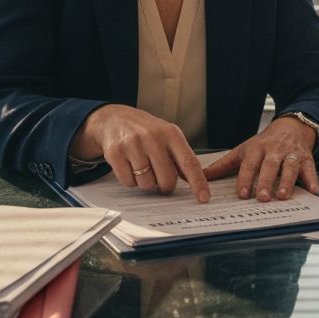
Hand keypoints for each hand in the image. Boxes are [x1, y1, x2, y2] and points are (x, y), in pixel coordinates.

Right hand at [73, 104, 210, 202]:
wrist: (114, 119)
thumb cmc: (146, 131)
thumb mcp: (167, 136)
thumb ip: (181, 157)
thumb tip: (196, 182)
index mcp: (171, 134)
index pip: (189, 162)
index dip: (198, 182)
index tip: (204, 198)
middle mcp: (153, 138)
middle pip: (167, 180)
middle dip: (165, 185)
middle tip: (159, 175)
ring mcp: (133, 145)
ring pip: (147, 184)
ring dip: (146, 182)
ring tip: (141, 165)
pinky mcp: (115, 153)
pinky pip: (129, 182)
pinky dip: (130, 180)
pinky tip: (129, 165)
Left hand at [204, 116, 317, 200]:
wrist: (291, 127)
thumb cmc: (263, 144)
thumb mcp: (242, 151)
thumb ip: (223, 166)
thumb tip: (200, 177)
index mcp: (256, 149)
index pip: (249, 164)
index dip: (246, 179)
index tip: (242, 194)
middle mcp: (274, 150)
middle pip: (270, 166)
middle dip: (266, 181)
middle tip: (262, 198)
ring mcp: (291, 154)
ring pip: (290, 167)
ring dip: (287, 182)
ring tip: (282, 196)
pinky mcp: (306, 157)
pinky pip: (310, 168)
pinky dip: (312, 179)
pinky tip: (313, 190)